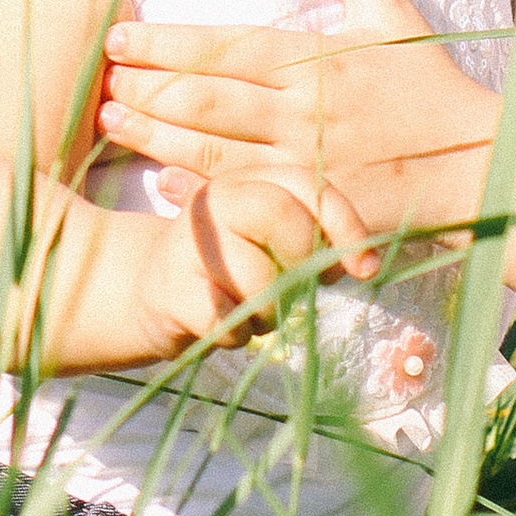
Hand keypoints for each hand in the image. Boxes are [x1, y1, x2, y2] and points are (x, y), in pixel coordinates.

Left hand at [96, 0, 499, 230]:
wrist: (485, 167)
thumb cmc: (429, 83)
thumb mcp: (390, 9)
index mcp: (316, 61)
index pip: (224, 48)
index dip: (165, 45)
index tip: (118, 41)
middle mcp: (306, 113)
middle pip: (208, 101)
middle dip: (145, 92)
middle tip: (97, 85)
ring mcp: (310, 168)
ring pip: (216, 154)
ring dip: (155, 139)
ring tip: (108, 126)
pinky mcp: (318, 214)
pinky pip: (250, 206)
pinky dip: (202, 198)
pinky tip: (161, 187)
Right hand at [133, 163, 379, 355]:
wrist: (150, 293)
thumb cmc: (231, 269)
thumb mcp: (274, 242)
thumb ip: (317, 237)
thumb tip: (362, 262)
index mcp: (247, 181)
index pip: (307, 183)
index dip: (344, 222)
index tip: (365, 268)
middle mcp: (214, 201)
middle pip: (280, 214)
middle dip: (302, 263)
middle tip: (292, 288)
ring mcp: (188, 244)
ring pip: (260, 282)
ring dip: (269, 313)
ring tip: (248, 308)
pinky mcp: (172, 291)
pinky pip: (230, 321)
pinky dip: (239, 334)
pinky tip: (224, 323)